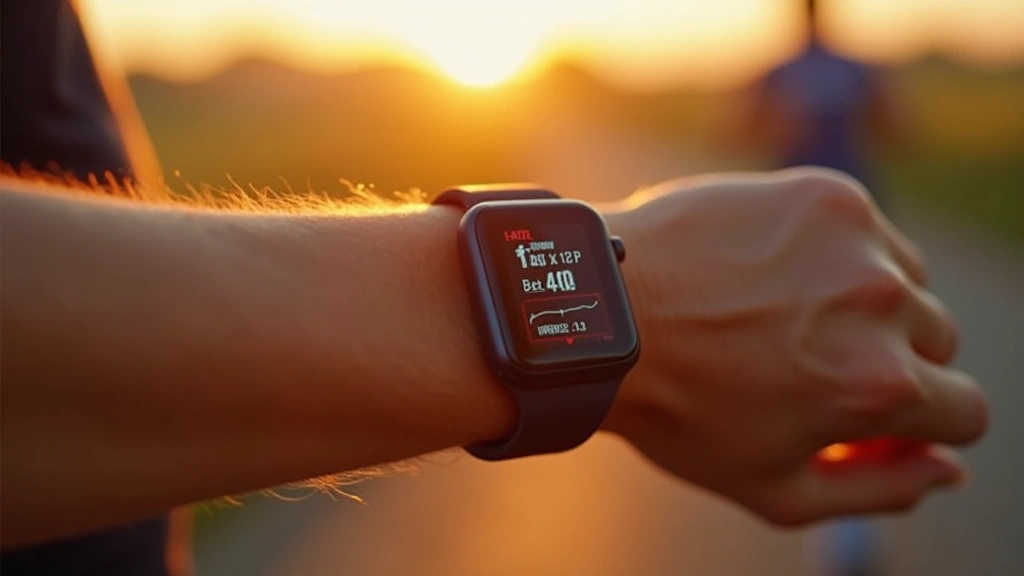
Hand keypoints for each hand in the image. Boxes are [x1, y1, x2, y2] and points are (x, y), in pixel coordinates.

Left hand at [601, 167, 988, 525]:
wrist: (604, 312)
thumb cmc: (678, 408)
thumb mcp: (773, 487)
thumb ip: (878, 489)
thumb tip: (949, 469)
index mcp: (878, 387)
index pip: (964, 412)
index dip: (923, 424)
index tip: (878, 417)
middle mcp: (882, 305)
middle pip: (938, 344)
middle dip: (891, 361)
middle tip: (814, 364)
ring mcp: (855, 241)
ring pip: (907, 281)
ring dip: (869, 302)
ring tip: (786, 316)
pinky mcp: (825, 194)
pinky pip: (866, 233)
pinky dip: (835, 253)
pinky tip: (772, 271)